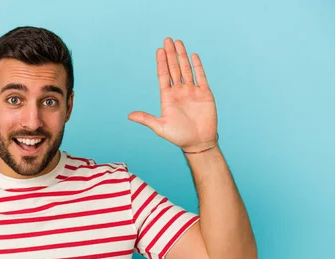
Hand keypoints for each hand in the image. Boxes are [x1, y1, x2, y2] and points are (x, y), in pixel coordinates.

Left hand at [128, 38, 217, 152]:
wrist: (198, 142)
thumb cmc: (179, 136)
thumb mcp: (160, 127)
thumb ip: (146, 119)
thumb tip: (129, 116)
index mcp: (167, 97)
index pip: (163, 75)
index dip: (161, 63)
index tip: (159, 50)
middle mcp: (179, 91)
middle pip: (174, 68)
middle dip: (170, 54)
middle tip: (167, 39)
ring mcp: (192, 91)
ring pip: (186, 69)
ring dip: (182, 56)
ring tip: (178, 42)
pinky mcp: (205, 93)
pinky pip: (201, 76)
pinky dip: (197, 66)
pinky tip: (193, 55)